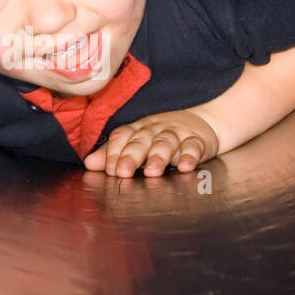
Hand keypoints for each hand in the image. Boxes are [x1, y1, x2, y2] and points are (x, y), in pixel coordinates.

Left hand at [83, 110, 219, 176]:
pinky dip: (189, 155)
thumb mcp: (138, 142)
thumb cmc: (164, 136)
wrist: (205, 123)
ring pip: (166, 142)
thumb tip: (89, 164)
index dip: (114, 151)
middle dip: (131, 156)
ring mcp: (177, 133)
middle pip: (142, 139)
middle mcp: (155, 129)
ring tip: (152, 171)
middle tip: (123, 172)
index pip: (122, 136)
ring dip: (158, 156)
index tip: (109, 169)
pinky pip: (193, 146)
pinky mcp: (197, 140)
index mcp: (138, 129)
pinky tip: (185, 166)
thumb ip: (114, 153)